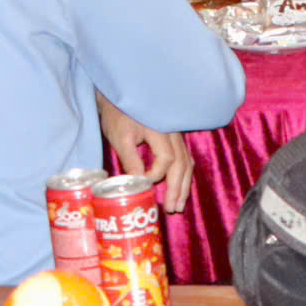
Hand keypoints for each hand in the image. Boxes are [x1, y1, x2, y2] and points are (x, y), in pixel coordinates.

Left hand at [95, 95, 194, 213]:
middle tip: (172, 208)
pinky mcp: (173, 139)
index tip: (143, 184)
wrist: (122, 96)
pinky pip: (184, 159)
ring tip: (179, 204)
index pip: (167, 159)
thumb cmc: (119, 115)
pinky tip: (181, 185)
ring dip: (184, 185)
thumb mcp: (120, 137)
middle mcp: (174, 135)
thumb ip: (131, 159)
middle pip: (182, 164)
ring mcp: (176, 137)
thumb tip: (139, 182)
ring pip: (187, 163)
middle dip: (178, 188)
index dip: (157, 175)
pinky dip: (184, 175)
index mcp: (161, 132)